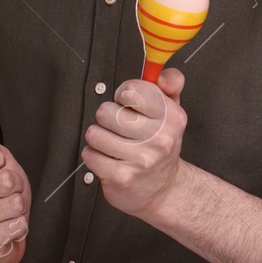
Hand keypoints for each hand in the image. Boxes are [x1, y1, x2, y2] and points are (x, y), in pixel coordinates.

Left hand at [83, 67, 187, 218]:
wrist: (163, 190)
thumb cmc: (161, 146)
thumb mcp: (172, 111)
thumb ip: (171, 83)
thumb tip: (162, 72)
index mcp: (172, 117)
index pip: (132, 89)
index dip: (123, 95)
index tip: (129, 104)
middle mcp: (160, 138)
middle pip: (107, 111)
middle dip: (107, 118)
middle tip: (118, 127)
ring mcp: (141, 160)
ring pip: (95, 133)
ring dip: (99, 138)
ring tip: (112, 144)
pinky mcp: (122, 178)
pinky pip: (90, 155)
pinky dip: (94, 156)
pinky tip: (108, 159)